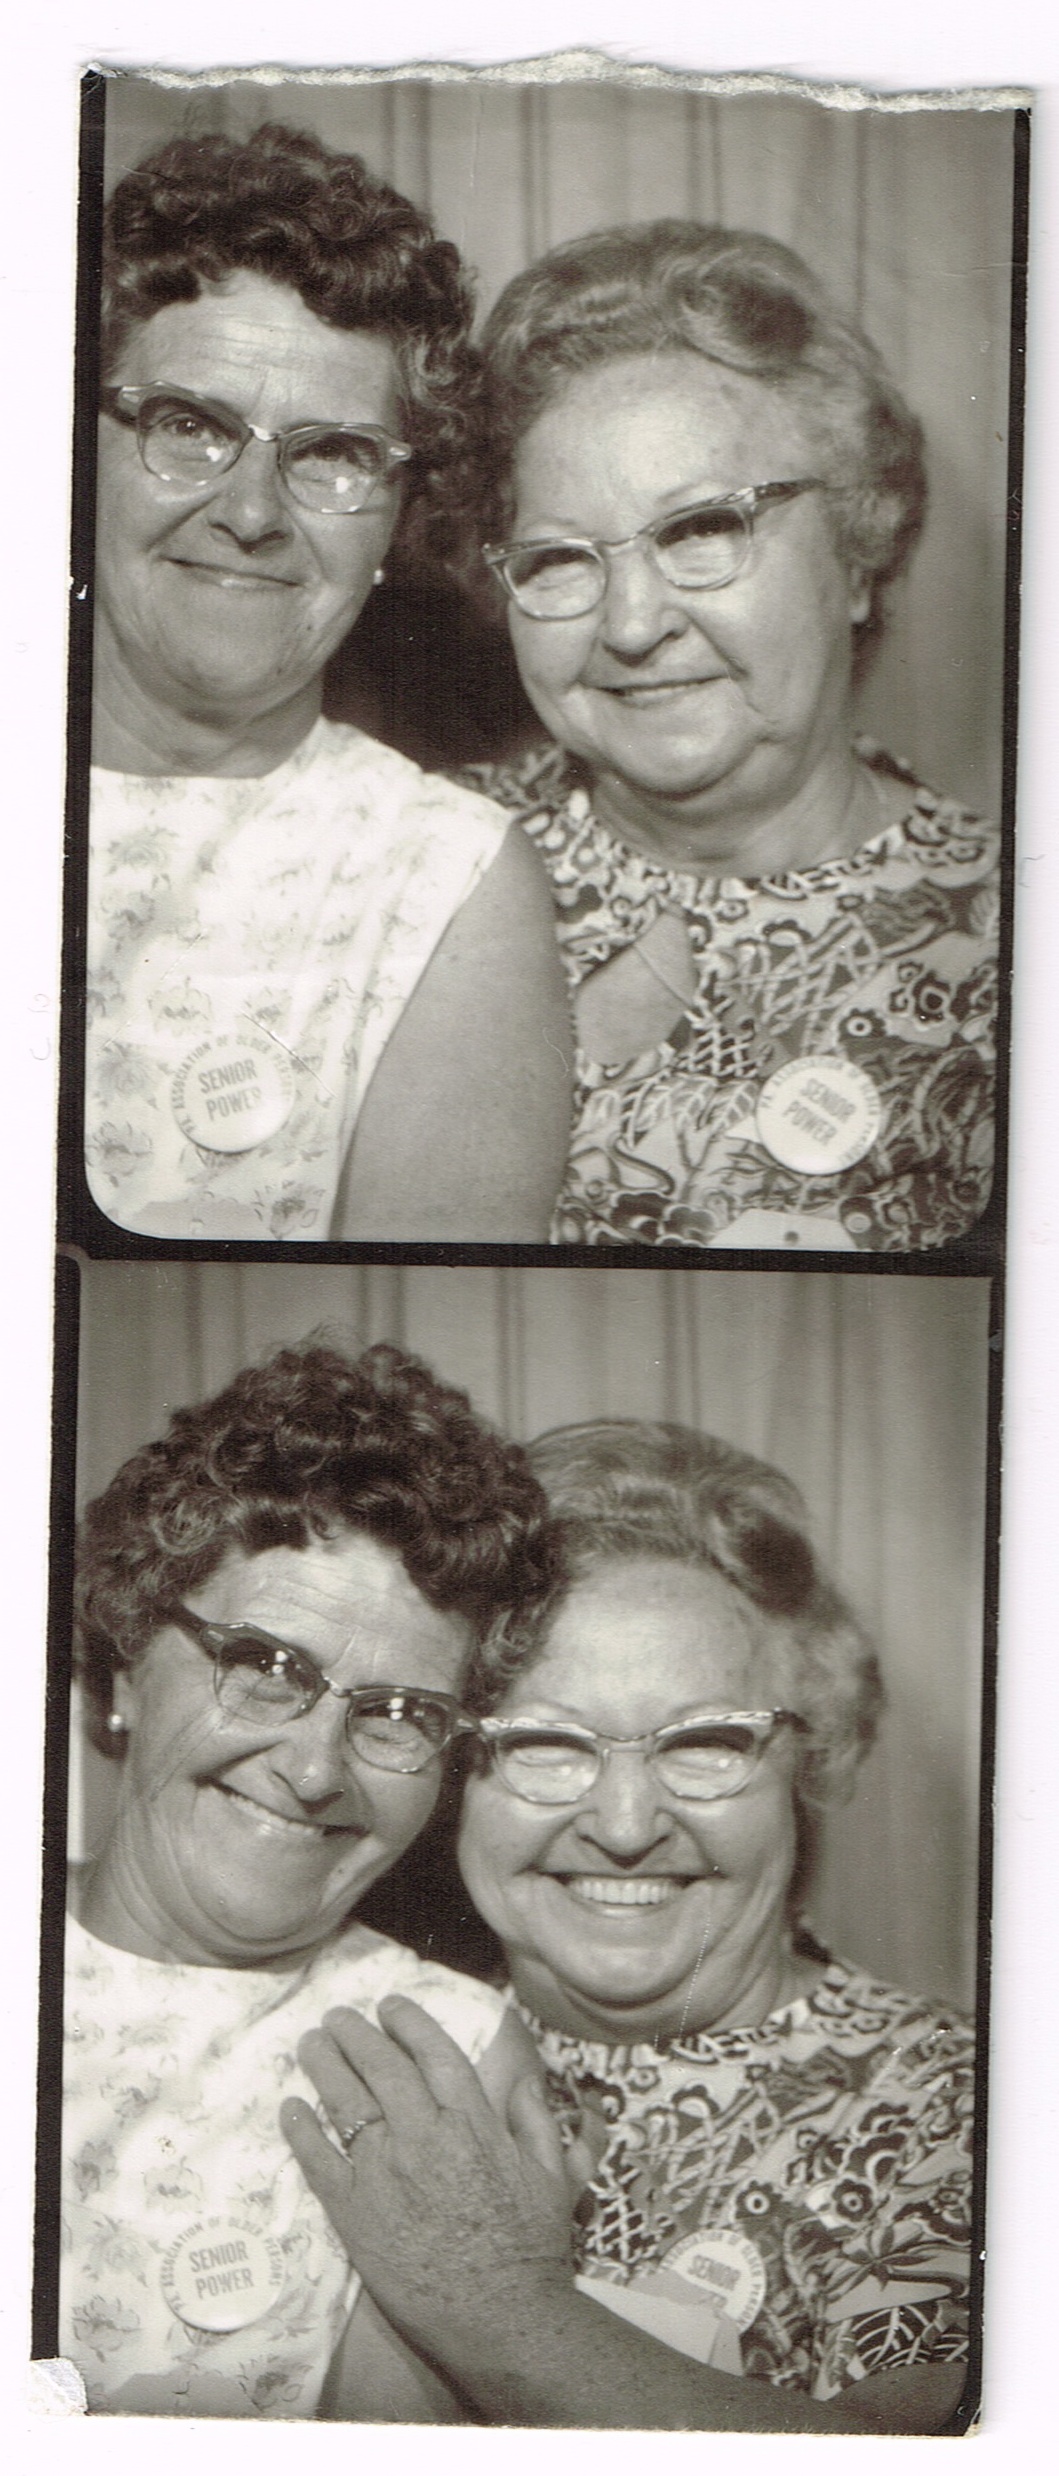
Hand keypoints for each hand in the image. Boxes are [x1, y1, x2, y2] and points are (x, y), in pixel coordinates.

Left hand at [281, 1996, 574, 2371]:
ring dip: (324, 2066)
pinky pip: (319, 2161)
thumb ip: (536, 2119)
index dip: (408, 2023)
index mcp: (472, 2122)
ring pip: (345, 2103)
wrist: (501, 2316)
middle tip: (338, 2016)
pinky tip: (291, 2108)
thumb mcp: (552, 2174)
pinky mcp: (356, 2214)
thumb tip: (527, 2078)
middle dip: (356, 2033)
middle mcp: (423, 2137)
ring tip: (310, 2044)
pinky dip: (302, 2130)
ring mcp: (384, 2174)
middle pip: (381, 2067)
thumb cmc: (532, 2247)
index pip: (432, 2052)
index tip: (390, 2006)